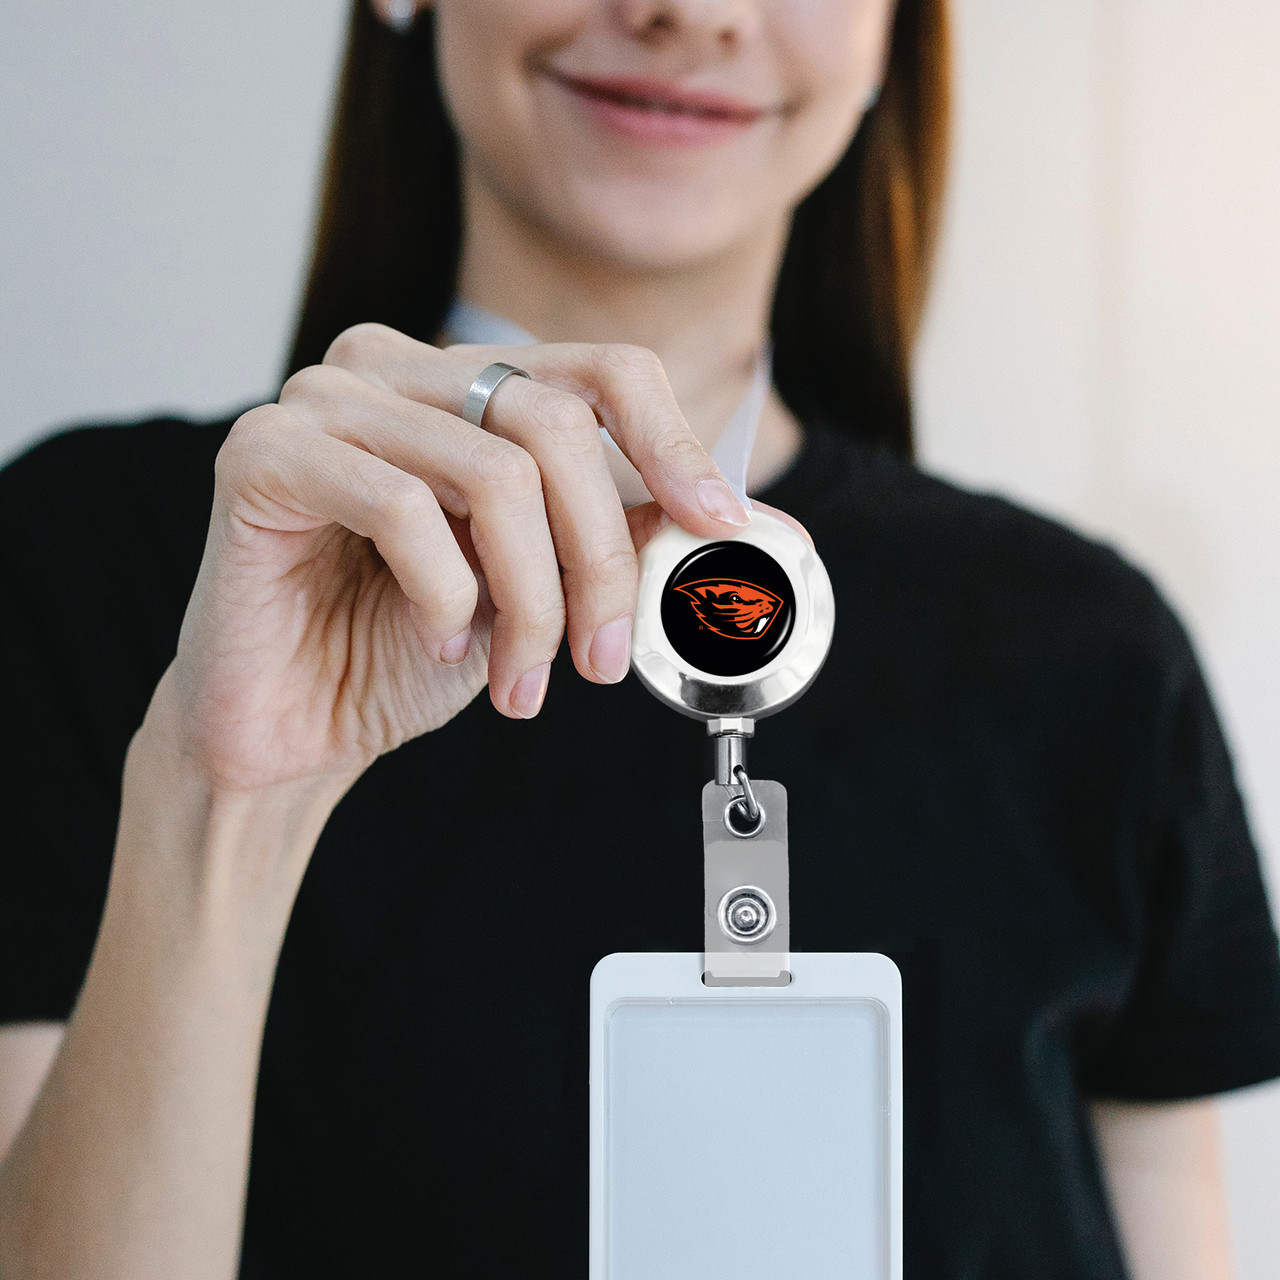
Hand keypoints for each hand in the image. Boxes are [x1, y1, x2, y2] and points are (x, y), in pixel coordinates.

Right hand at [153, 323, 770, 793]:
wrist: (298, 726)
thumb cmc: (411, 648)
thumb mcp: (545, 587)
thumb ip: (628, 537)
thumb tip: (755, 529)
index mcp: (462, 382)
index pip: (600, 370)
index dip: (674, 445)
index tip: (719, 528)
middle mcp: (393, 368)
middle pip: (555, 426)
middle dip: (599, 561)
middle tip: (598, 659)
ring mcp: (322, 400)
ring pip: (492, 473)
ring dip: (530, 600)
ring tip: (518, 676)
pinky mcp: (262, 454)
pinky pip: (402, 506)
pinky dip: (446, 594)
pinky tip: (438, 641)